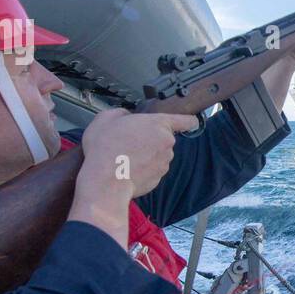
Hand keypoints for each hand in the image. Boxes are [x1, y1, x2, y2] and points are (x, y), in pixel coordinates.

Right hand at [70, 109, 198, 247]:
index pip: (185, 120)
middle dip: (150, 139)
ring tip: (125, 156)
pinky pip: (152, 170)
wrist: (105, 180)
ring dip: (146, 155)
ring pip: (157, 155)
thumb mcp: (107, 117)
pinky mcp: (158, 178)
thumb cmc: (105, 148)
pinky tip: (127, 168)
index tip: (189, 121)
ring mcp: (164, 162)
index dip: (188, 120)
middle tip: (130, 140)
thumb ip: (123, 113)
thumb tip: (126, 117)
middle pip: (164, 138)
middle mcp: (166, 143)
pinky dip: (143, 169)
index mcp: (158, 124)